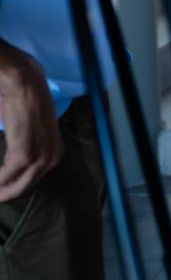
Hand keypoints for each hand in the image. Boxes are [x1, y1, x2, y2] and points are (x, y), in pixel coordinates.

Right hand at [0, 41, 62, 201]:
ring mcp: (40, 158)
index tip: (1, 190)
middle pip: (24, 188)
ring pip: (14, 187)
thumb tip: (13, 166)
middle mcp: (53, 159)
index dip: (14, 187)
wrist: (24, 85)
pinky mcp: (24, 155)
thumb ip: (29, 149)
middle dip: (5, 194)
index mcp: (56, 153)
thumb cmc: (26, 104)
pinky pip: (4, 178)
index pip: (33, 181)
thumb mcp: (34, 132)